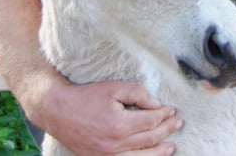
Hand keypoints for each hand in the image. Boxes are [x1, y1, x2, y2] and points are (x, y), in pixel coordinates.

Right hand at [38, 79, 183, 155]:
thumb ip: (137, 93)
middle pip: (149, 139)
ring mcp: (107, 155)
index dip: (164, 115)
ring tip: (171, 147)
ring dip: (159, 152)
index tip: (172, 110)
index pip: (151, 121)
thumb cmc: (85, 96)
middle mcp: (115, 144)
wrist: (57, 110)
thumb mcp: (113, 87)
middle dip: (166, 131)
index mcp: (120, 124)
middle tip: (177, 124)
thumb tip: (156, 104)